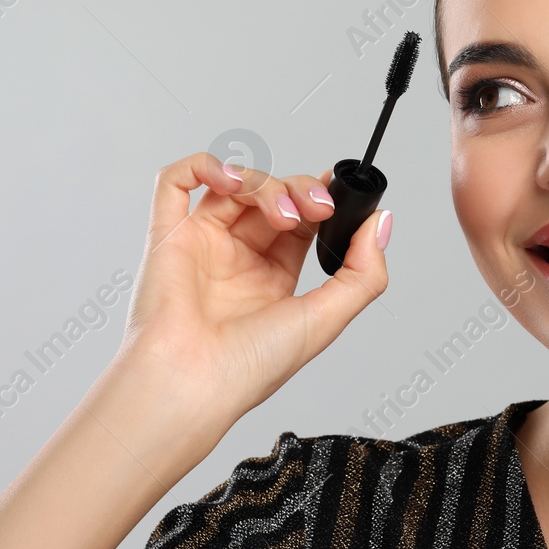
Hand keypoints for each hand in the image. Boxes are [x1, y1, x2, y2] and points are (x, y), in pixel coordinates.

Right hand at [118, 152, 390, 417]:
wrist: (195, 383)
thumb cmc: (249, 367)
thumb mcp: (326, 319)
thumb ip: (363, 273)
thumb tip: (381, 224)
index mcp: (272, 280)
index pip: (301, 222)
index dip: (321, 200)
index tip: (340, 193)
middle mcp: (236, 259)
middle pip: (272, 197)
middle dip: (300, 190)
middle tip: (317, 207)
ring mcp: (201, 244)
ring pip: (234, 185)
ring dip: (265, 184)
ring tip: (283, 213)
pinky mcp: (167, 235)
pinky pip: (175, 182)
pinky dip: (204, 166)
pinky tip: (230, 179)